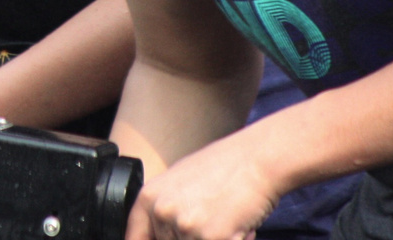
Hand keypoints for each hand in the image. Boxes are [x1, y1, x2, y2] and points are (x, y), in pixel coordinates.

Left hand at [126, 136, 279, 239]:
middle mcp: (162, 211)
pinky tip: (239, 226)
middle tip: (212, 219)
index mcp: (149, 197)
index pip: (134, 237)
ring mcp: (186, 225)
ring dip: (214, 239)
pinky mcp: (212, 237)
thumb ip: (164, 211)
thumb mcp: (179, 184)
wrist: (258, 160)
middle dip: (192, 239)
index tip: (168, 238)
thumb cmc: (224, 168)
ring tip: (226, 220)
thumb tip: (154, 235)